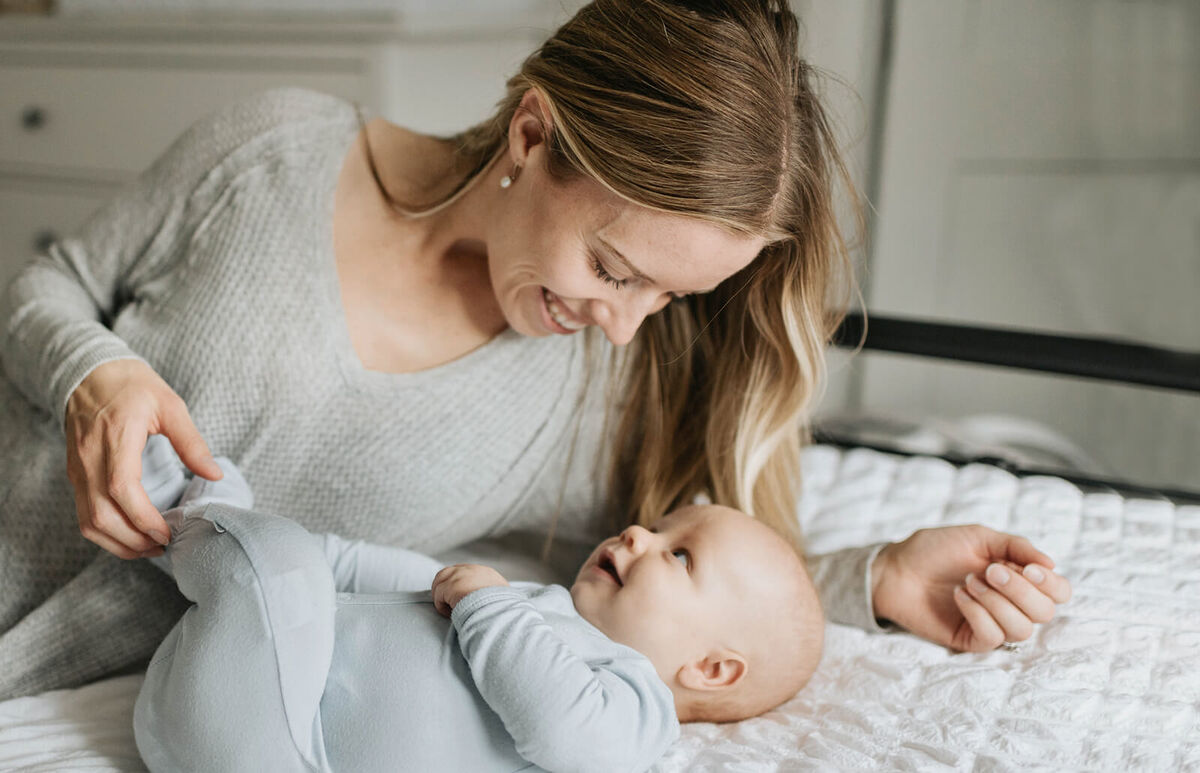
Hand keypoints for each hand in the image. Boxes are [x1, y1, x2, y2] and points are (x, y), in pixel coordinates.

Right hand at [64, 359, 222, 559]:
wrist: (90, 373)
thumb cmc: (133, 386)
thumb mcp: (170, 405)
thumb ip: (192, 443)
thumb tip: (215, 474)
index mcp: (116, 438)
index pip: (121, 489)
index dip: (143, 519)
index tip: (168, 533)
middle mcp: (90, 459)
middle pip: (101, 515)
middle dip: (133, 541)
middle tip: (163, 546)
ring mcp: (78, 469)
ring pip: (88, 522)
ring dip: (117, 543)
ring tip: (149, 547)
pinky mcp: (75, 475)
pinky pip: (83, 514)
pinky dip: (106, 533)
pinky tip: (131, 534)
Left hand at [432, 564, 508, 616]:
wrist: (501, 614)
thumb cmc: (502, 611)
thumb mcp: (501, 598)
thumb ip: (491, 595)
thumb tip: (485, 603)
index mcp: (486, 573)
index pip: (463, 572)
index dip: (456, 584)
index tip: (457, 598)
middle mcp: (472, 570)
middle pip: (447, 572)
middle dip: (443, 588)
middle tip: (448, 605)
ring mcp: (461, 576)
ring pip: (440, 581)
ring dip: (442, 597)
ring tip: (450, 611)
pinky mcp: (452, 586)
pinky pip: (438, 595)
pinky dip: (441, 606)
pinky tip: (450, 614)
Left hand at [870, 525, 1071, 651]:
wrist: (895, 567)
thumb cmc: (934, 549)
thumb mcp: (978, 537)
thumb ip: (1016, 547)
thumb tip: (1052, 564)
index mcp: (1018, 578)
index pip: (1058, 593)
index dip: (1052, 584)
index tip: (1030, 568)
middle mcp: (1011, 603)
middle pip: (1044, 613)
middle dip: (1020, 590)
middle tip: (990, 571)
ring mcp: (992, 623)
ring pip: (1022, 629)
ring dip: (997, 602)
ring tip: (969, 582)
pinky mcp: (970, 639)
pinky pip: (992, 637)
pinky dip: (977, 613)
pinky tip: (959, 596)